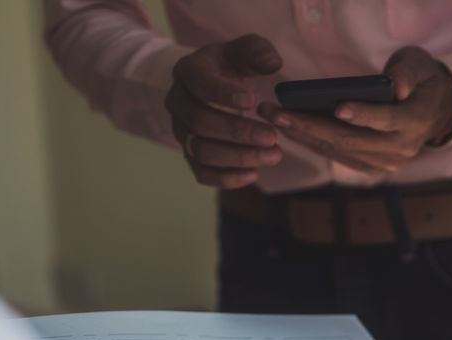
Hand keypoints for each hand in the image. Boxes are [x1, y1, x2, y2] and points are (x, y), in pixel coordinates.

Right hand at [165, 34, 283, 188]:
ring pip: (202, 151)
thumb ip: (258, 51)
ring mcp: (182, 130)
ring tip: (273, 156)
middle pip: (201, 123)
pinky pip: (202, 172)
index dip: (224, 94)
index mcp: (189, 71)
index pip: (200, 84)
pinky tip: (254, 174)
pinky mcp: (190, 154)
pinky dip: (227, 178)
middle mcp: (178, 102)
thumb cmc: (232, 66)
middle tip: (272, 138)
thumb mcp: (245, 50)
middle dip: (238, 133)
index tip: (254, 101)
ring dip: (238, 157)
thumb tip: (272, 63)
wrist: (217, 86)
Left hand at [259, 47, 451, 173]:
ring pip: (340, 151)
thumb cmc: (421, 80)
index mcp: (416, 122)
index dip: (363, 114)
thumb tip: (397, 85)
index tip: (336, 106)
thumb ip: (408, 72)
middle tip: (277, 113)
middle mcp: (401, 149)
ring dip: (304, 136)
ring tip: (273, 118)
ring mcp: (385, 163)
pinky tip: (289, 129)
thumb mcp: (420, 65)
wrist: (433, 111)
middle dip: (311, 126)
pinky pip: (338, 157)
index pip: (387, 120)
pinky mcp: (371, 167)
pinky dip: (312, 143)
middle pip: (352, 140)